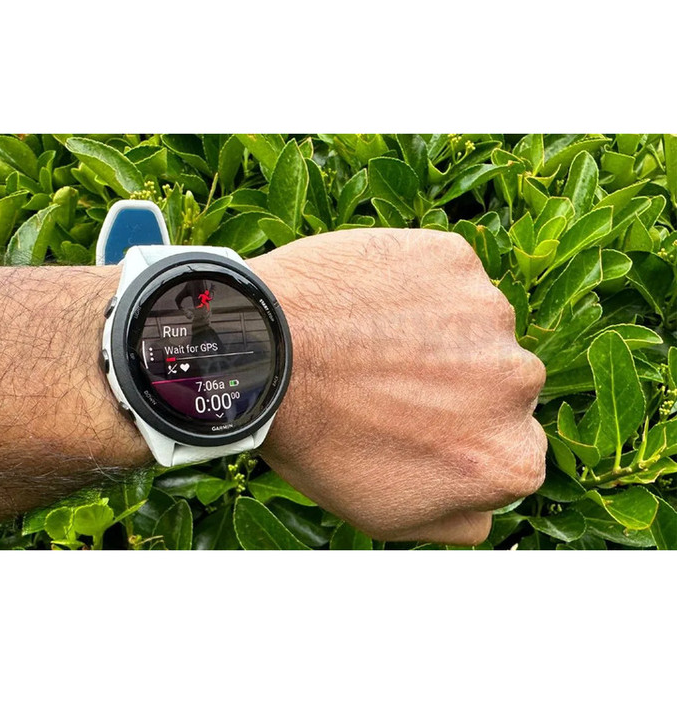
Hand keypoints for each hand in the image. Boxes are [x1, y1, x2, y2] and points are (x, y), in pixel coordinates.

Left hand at [250, 228, 546, 544]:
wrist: (262, 354)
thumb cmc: (315, 440)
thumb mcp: (388, 517)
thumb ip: (461, 520)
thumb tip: (488, 504)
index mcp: (511, 460)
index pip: (510, 448)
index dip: (459, 437)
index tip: (418, 427)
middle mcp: (519, 384)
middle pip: (500, 386)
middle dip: (459, 386)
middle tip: (390, 384)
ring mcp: (489, 314)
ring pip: (476, 329)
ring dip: (440, 335)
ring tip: (372, 345)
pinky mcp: (454, 260)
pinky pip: (445, 279)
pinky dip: (417, 289)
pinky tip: (369, 305)